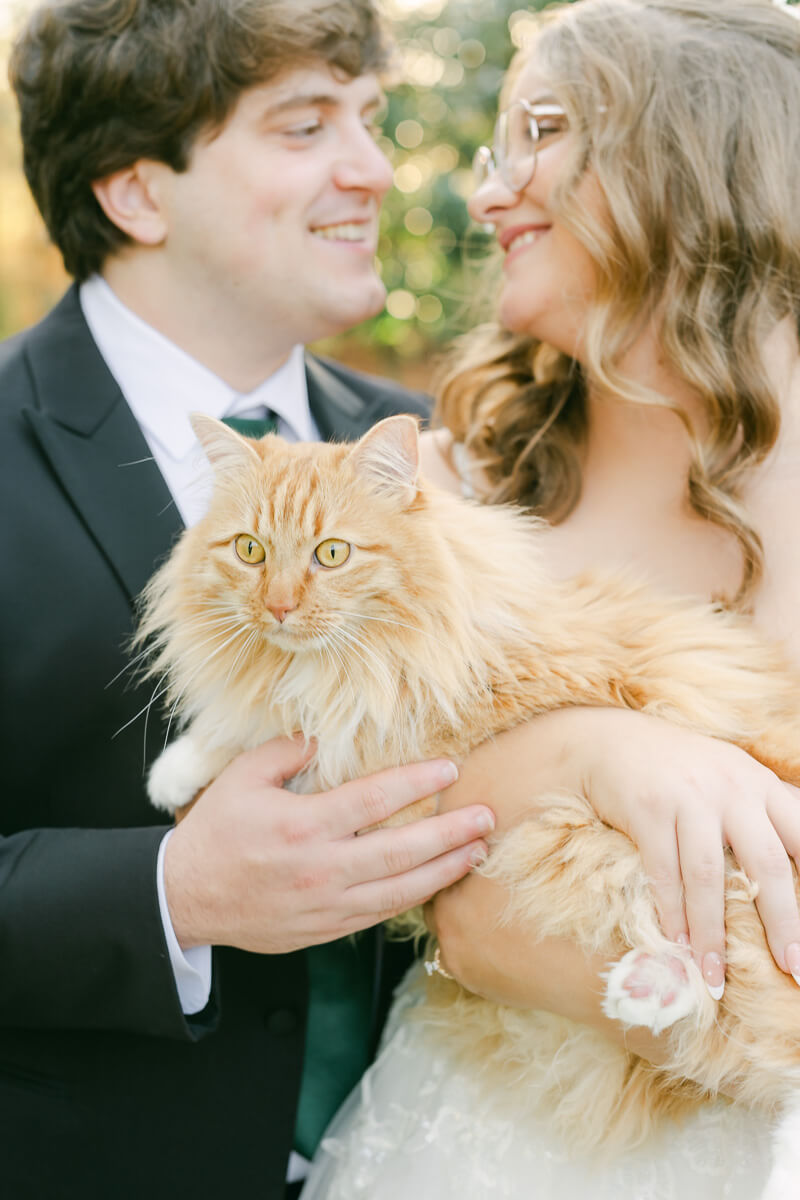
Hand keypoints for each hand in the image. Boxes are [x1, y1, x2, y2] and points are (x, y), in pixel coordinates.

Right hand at [164, 736, 493, 952]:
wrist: (184, 899)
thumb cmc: (215, 833)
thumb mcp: (242, 778)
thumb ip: (286, 752)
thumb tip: (323, 737)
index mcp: (302, 827)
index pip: (373, 801)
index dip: (416, 784)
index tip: (449, 770)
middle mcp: (320, 870)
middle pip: (401, 852)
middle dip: (450, 834)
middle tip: (486, 818)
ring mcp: (325, 906)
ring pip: (399, 892)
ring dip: (443, 871)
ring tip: (476, 852)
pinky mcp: (325, 930)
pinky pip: (378, 915)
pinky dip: (412, 898)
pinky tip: (435, 882)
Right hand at [578, 708, 799, 992]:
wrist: (611, 740)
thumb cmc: (680, 769)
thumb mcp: (733, 776)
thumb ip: (767, 809)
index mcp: (760, 784)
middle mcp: (731, 788)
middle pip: (766, 863)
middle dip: (783, 923)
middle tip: (793, 969)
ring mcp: (687, 796)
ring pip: (708, 876)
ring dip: (712, 934)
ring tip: (714, 977)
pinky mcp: (647, 808)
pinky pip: (663, 870)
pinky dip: (671, 912)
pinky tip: (676, 943)